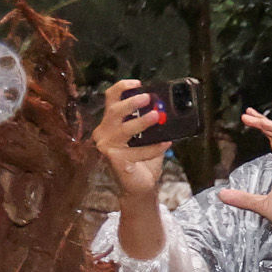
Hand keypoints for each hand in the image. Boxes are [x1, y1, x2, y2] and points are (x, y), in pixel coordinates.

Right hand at [90, 80, 171, 207]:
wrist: (140, 187)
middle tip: (148, 98)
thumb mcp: (147, 137)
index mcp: (110, 123)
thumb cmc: (142, 161)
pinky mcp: (114, 159)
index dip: (122, 88)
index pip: (110, 99)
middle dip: (131, 102)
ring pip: (124, 129)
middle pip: (114, 110)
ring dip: (141, 122)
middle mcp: (104, 133)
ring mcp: (107, 146)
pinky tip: (166, 144)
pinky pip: (137, 150)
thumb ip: (152, 123)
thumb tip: (167, 109)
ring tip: (156, 117)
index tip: (138, 84)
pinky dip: (153, 147)